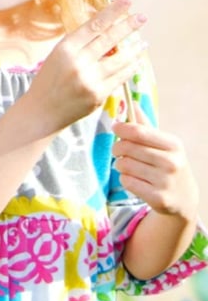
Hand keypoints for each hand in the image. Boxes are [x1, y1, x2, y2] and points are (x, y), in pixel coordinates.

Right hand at [27, 0, 146, 134]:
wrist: (41, 112)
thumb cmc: (49, 81)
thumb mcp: (57, 57)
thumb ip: (80, 45)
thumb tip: (107, 31)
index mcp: (65, 48)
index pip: (94, 25)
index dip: (113, 12)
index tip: (127, 0)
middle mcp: (78, 62)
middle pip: (109, 39)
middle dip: (128, 26)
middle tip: (142, 17)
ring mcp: (90, 79)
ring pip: (120, 59)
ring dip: (134, 50)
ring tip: (143, 43)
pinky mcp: (99, 95)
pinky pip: (120, 77)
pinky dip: (130, 68)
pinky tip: (135, 62)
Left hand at [113, 104, 198, 219]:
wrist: (184, 198)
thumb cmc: (166, 164)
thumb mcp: (162, 144)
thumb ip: (145, 125)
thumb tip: (132, 102)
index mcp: (173, 144)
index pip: (139, 131)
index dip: (121, 128)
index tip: (115, 128)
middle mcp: (172, 162)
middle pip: (127, 148)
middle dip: (117, 148)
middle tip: (119, 152)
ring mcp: (166, 181)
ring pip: (123, 165)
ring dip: (121, 165)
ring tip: (130, 167)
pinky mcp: (158, 198)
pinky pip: (126, 181)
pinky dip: (125, 180)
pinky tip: (136, 181)